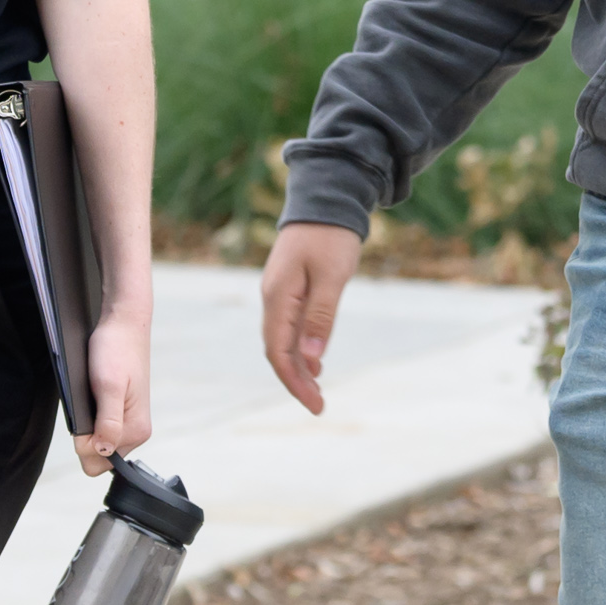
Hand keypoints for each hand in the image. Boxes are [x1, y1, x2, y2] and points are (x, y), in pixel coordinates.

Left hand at [80, 303, 152, 474]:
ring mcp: (129, 422)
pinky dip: (90, 415)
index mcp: (136, 430)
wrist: (124, 323)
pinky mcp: (122, 411)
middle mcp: (136, 431)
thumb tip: (102, 451)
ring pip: (96, 442)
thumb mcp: (108, 386)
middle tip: (89, 403)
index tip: (87, 415)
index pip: (99, 463)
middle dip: (85, 436)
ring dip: (88, 424)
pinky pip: (99, 428)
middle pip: (97, 456)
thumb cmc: (116, 349)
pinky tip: (95, 393)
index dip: (84, 444)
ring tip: (93, 395)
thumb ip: (107, 423)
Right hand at [260, 220, 364, 413]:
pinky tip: (314, 361)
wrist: (326, 198)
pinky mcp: (289, 289)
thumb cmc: (331, 236)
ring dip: (298, 367)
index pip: (278, 350)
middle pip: (277, 350)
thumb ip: (321, 316)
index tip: (314, 404)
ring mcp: (279, 293)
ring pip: (282, 340)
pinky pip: (289, 326)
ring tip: (317, 391)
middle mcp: (272, 298)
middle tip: (319, 406)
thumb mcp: (333, 276)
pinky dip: (300, 348)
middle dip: (296, 380)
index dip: (294, 381)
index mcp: (278, 297)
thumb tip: (311, 359)